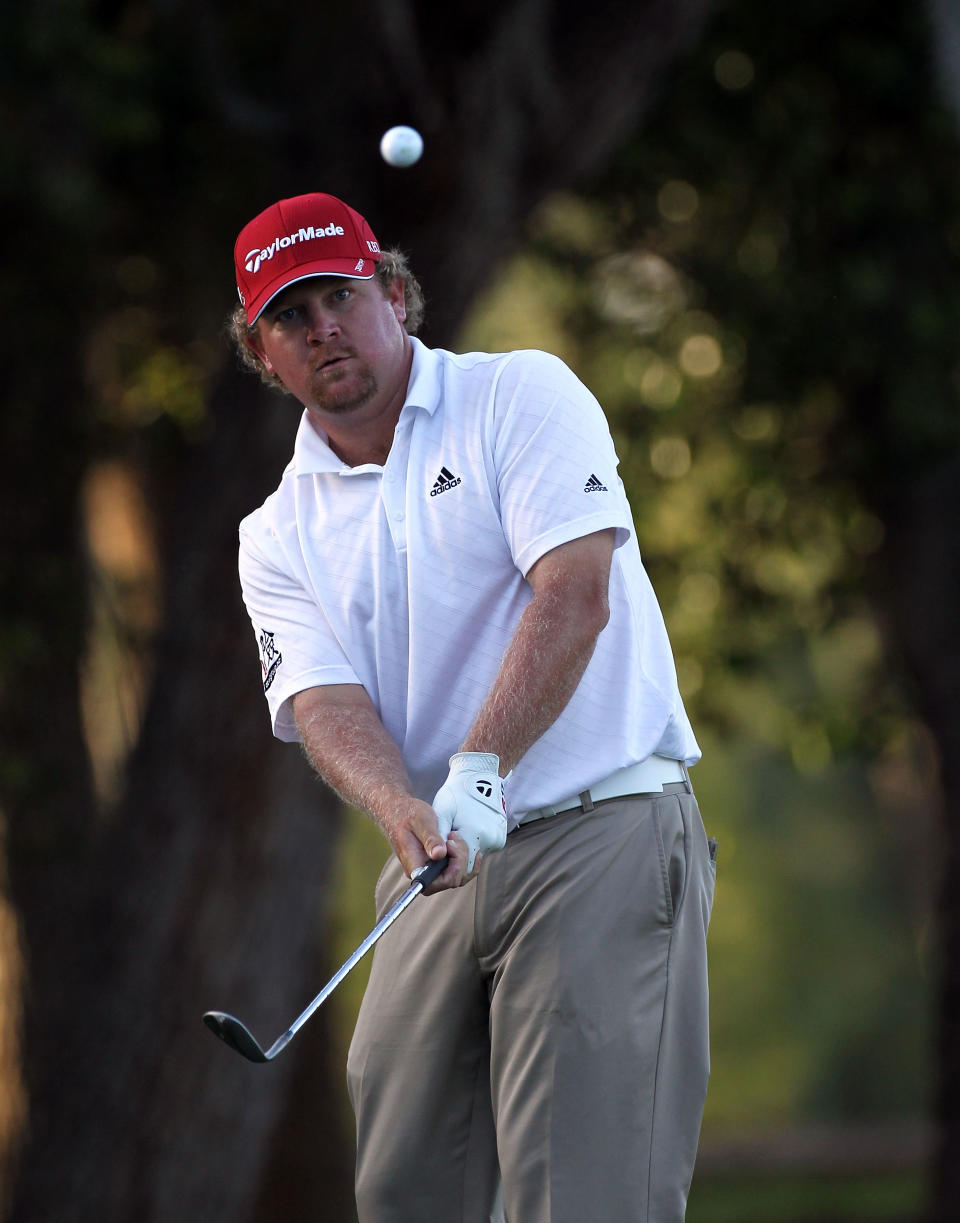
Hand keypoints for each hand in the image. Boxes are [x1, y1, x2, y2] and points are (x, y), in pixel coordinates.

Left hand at [432, 753, 507, 872]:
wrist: (478, 777)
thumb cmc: (457, 793)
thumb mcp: (443, 812)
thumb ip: (438, 837)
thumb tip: (433, 858)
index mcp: (475, 835)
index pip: (460, 868)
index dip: (447, 865)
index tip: (442, 848)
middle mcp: (490, 841)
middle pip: (468, 866)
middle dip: (455, 859)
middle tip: (447, 839)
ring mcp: (497, 840)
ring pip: (474, 859)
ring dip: (463, 852)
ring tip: (456, 831)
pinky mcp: (499, 838)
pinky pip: (482, 849)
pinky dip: (472, 845)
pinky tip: (465, 830)